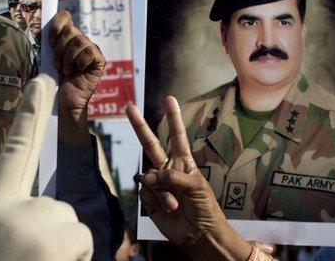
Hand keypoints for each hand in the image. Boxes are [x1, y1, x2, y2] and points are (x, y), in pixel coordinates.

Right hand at [0, 75, 92, 260]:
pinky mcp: (55, 232)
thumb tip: (48, 209)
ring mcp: (23, 216)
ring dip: (59, 243)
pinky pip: (80, 237)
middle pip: (16, 146)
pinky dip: (73, 257)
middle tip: (44, 78)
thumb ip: (1, 219)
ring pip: (62, 214)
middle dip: (31, 109)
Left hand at [49, 11, 104, 143]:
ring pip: (78, 41)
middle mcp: (81, 40)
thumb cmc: (56, 79)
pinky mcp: (99, 59)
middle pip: (70, 31)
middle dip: (59, 49)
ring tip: (66, 70)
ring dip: (67, 59)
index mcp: (68, 37)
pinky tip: (78, 71)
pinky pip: (88, 52)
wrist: (66, 99)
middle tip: (58, 64)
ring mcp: (91, 49)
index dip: (56, 25)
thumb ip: (49, 42)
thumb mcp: (49, 57)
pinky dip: (79, 63)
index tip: (50, 42)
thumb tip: (41, 29)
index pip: (65, 17)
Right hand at [127, 97, 251, 260]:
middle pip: (150, 144)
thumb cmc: (205, 208)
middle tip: (129, 107)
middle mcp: (167, 169)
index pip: (177, 135)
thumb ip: (172, 176)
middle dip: (140, 126)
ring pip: (148, 177)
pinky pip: (144, 193)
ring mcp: (157, 183)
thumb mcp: (196, 186)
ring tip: (176, 205)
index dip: (173, 118)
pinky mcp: (148, 199)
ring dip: (162, 191)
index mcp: (183, 162)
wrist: (199, 234)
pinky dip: (155, 201)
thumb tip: (148, 176)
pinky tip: (167, 209)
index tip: (169, 99)